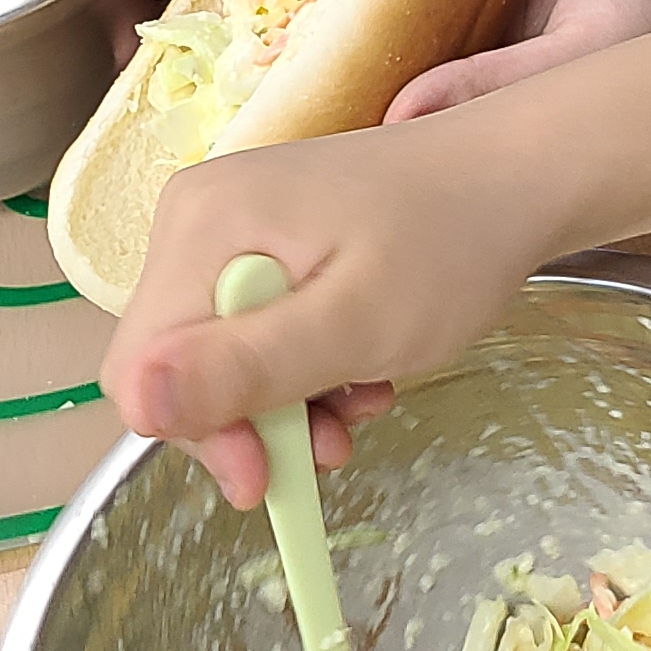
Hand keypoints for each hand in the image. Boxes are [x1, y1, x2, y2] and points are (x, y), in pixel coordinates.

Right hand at [103, 115, 569, 503]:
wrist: (516, 175)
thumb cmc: (448, 243)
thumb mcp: (354, 323)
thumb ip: (244, 365)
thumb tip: (134, 404)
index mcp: (203, 226)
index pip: (141, 368)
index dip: (198, 434)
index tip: (269, 475)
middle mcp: (198, 216)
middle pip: (177, 364)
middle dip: (252, 420)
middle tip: (335, 445)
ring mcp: (231, 224)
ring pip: (220, 354)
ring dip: (289, 399)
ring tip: (366, 399)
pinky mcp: (265, 236)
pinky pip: (254, 327)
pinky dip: (304, 364)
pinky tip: (363, 366)